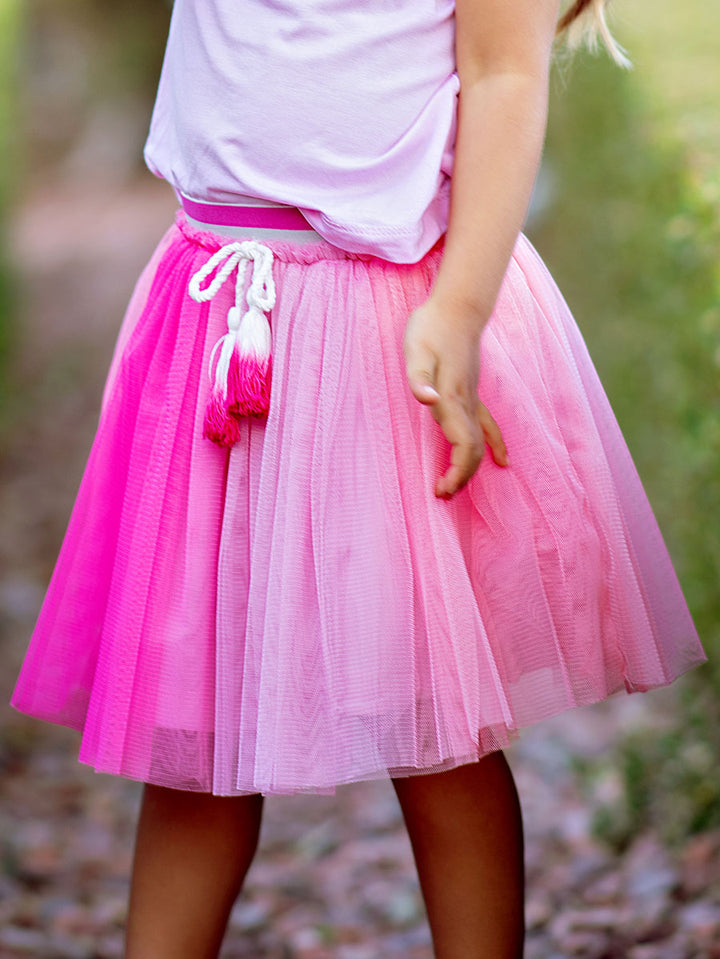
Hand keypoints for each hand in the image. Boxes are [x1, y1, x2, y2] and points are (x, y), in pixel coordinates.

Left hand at [403, 298, 507, 498]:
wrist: (457, 307)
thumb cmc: (430, 328)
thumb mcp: (415, 351)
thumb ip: (419, 378)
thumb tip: (425, 400)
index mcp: (452, 398)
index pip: (463, 446)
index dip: (456, 472)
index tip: (442, 490)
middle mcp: (466, 403)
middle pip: (472, 450)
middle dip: (461, 477)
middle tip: (443, 495)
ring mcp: (472, 398)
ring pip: (479, 441)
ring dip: (469, 467)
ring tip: (455, 486)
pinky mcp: (472, 392)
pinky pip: (488, 425)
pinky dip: (495, 444)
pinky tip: (503, 460)